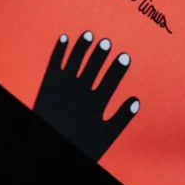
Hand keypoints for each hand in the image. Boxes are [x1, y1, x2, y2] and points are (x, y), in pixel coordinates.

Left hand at [33, 31, 139, 160]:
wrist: (49, 149)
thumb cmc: (80, 143)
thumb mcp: (105, 135)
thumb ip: (122, 117)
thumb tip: (137, 100)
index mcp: (94, 103)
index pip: (110, 81)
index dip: (118, 68)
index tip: (126, 56)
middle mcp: (78, 93)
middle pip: (92, 68)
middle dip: (100, 54)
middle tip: (106, 41)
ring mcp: (62, 87)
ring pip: (74, 61)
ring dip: (81, 47)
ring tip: (88, 34)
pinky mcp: (48, 85)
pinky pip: (54, 63)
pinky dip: (59, 50)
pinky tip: (64, 38)